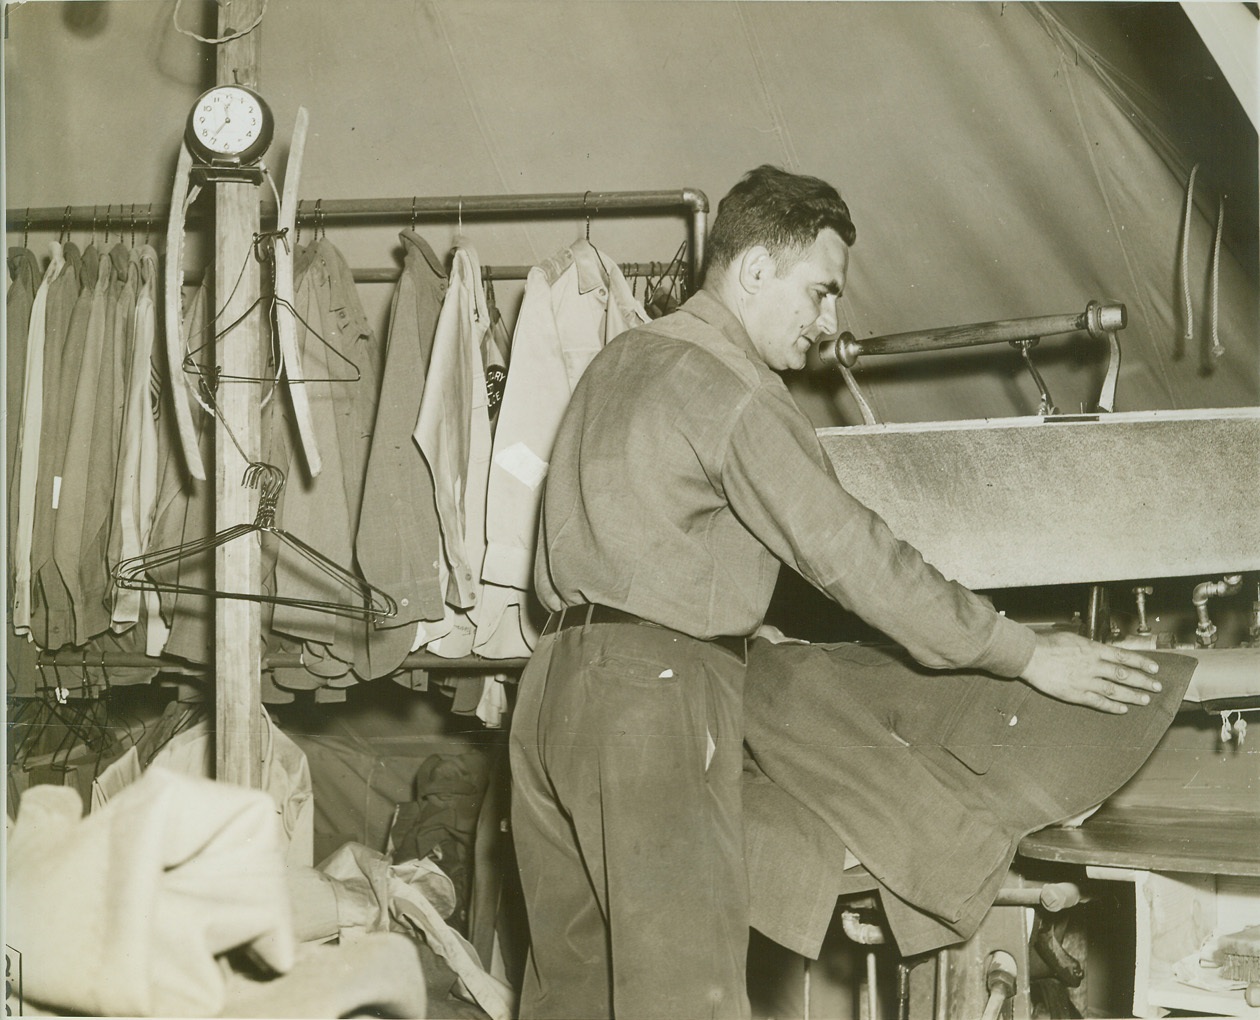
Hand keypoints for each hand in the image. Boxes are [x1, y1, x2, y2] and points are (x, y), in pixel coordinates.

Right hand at [1021, 630, 1160, 713]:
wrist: (1030, 656)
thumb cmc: (1048, 644)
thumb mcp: (1073, 638)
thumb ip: (1090, 647)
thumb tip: (1104, 651)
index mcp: (1093, 650)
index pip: (1124, 656)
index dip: (1141, 662)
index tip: (1154, 667)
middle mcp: (1093, 666)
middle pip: (1124, 674)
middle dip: (1143, 681)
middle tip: (1156, 686)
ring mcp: (1085, 681)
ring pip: (1114, 689)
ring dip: (1132, 695)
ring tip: (1144, 700)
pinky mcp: (1076, 693)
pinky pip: (1098, 702)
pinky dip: (1112, 706)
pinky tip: (1122, 709)